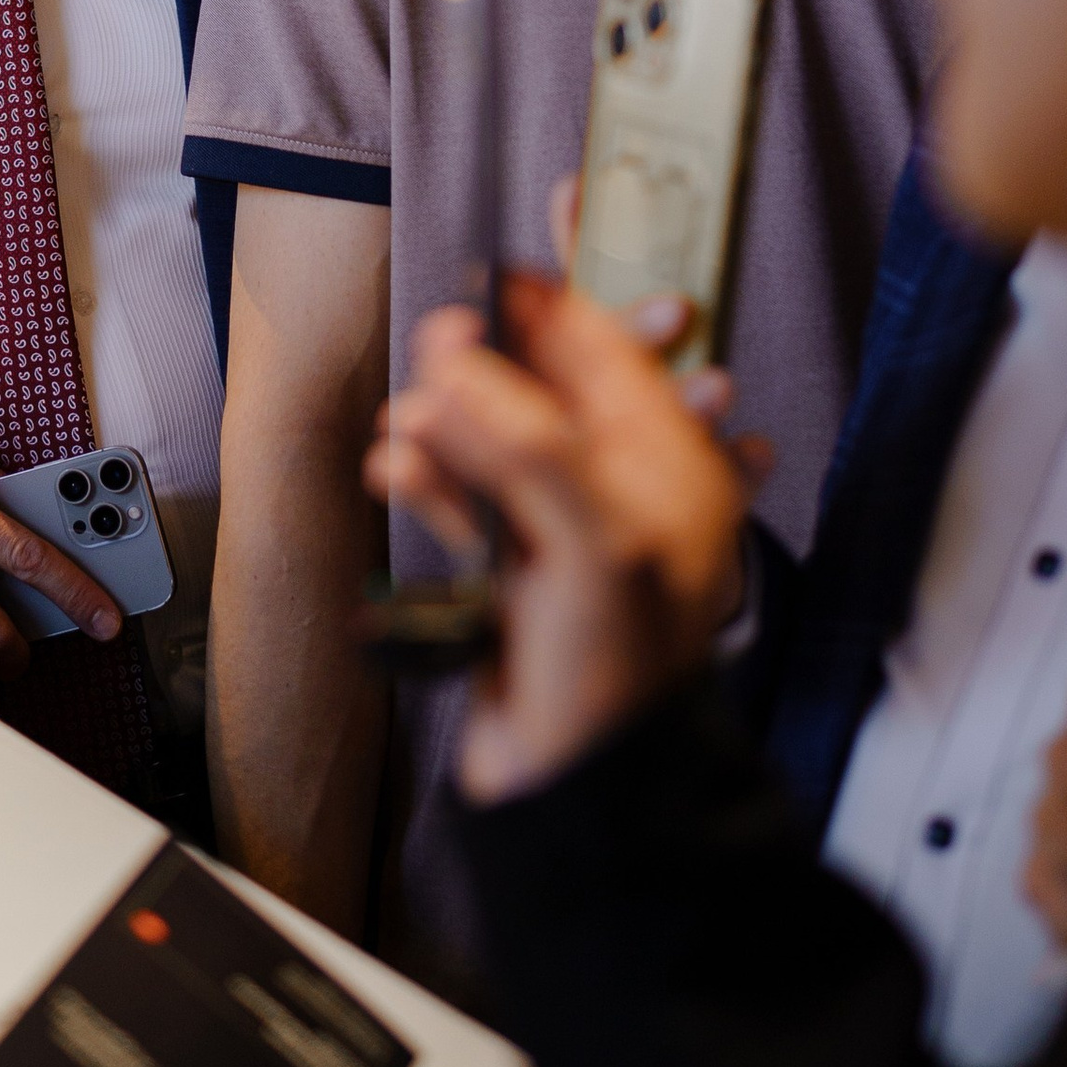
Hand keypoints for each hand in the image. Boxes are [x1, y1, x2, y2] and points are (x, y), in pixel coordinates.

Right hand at [365, 280, 750, 804]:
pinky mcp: (513, 567)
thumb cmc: (612, 678)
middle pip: (548, 388)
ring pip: (497, 438)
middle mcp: (622, 493)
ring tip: (406, 423)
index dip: (558, 304)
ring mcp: (564, 530)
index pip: (614, 355)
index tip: (500, 270)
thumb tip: (458, 361)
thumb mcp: (588, 542)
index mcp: (671, 475)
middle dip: (487, 365)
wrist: (571, 796)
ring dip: (447, 423)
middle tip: (441, 340)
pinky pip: (466, 494)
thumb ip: (525, 440)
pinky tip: (395, 469)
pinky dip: (431, 476)